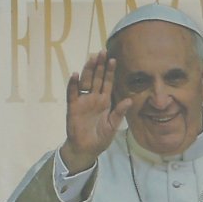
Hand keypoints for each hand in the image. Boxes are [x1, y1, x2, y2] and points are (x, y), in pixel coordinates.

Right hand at [60, 50, 132, 173]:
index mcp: (105, 101)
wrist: (86, 149)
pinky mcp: (73, 107)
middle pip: (96, 78)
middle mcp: (94, 98)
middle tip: (102, 52)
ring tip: (91, 58)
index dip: (109, 71)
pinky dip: (73, 84)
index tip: (113, 59)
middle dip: (99, 65)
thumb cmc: (100, 138)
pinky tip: (75, 74)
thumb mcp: (113, 125)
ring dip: (88, 70)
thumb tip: (130, 100)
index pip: (107, 82)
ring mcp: (83, 101)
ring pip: (85, 82)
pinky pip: (72, 93)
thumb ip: (119, 112)